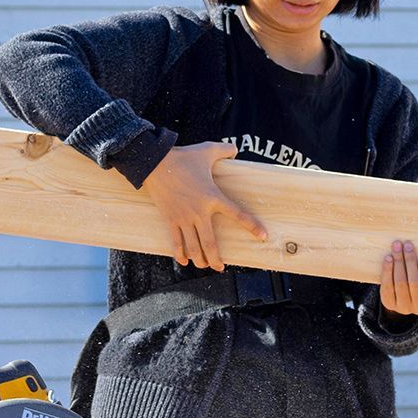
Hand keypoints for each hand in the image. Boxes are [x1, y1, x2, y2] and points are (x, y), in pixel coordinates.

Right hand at [142, 142, 266, 271]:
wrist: (154, 162)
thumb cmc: (183, 157)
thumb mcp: (207, 150)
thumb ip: (225, 150)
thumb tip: (236, 150)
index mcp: (213, 197)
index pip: (238, 215)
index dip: (252, 226)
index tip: (263, 237)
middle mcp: (199, 212)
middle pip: (210, 242)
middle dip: (216, 258)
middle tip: (221, 268)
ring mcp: (183, 217)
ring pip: (193, 245)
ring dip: (199, 258)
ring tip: (204, 265)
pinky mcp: (169, 218)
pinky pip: (175, 240)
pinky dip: (179, 253)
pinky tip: (184, 261)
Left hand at [379, 239, 417, 316]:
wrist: (406, 297)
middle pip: (414, 283)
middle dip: (410, 261)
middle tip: (408, 245)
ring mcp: (404, 307)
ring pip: (400, 283)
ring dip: (398, 262)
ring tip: (396, 247)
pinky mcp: (390, 304)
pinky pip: (387, 286)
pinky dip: (387, 271)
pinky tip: (388, 259)